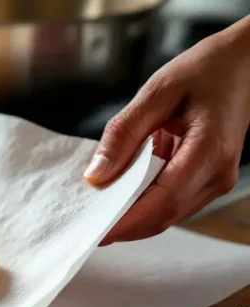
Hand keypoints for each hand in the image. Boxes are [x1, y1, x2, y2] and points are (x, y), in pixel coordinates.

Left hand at [84, 15, 249, 245]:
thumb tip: (96, 176)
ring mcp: (216, 181)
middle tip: (83, 227)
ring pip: (167, 215)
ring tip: (95, 213)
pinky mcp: (208, 180)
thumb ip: (123, 134)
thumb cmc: (205, 70)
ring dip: (131, 218)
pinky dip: (143, 204)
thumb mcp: (157, 92)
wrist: (244, 64)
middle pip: (163, 216)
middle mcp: (218, 174)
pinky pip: (171, 202)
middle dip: (123, 226)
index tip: (93, 232)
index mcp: (209, 151)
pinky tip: (117, 196)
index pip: (163, 201)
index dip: (126, 222)